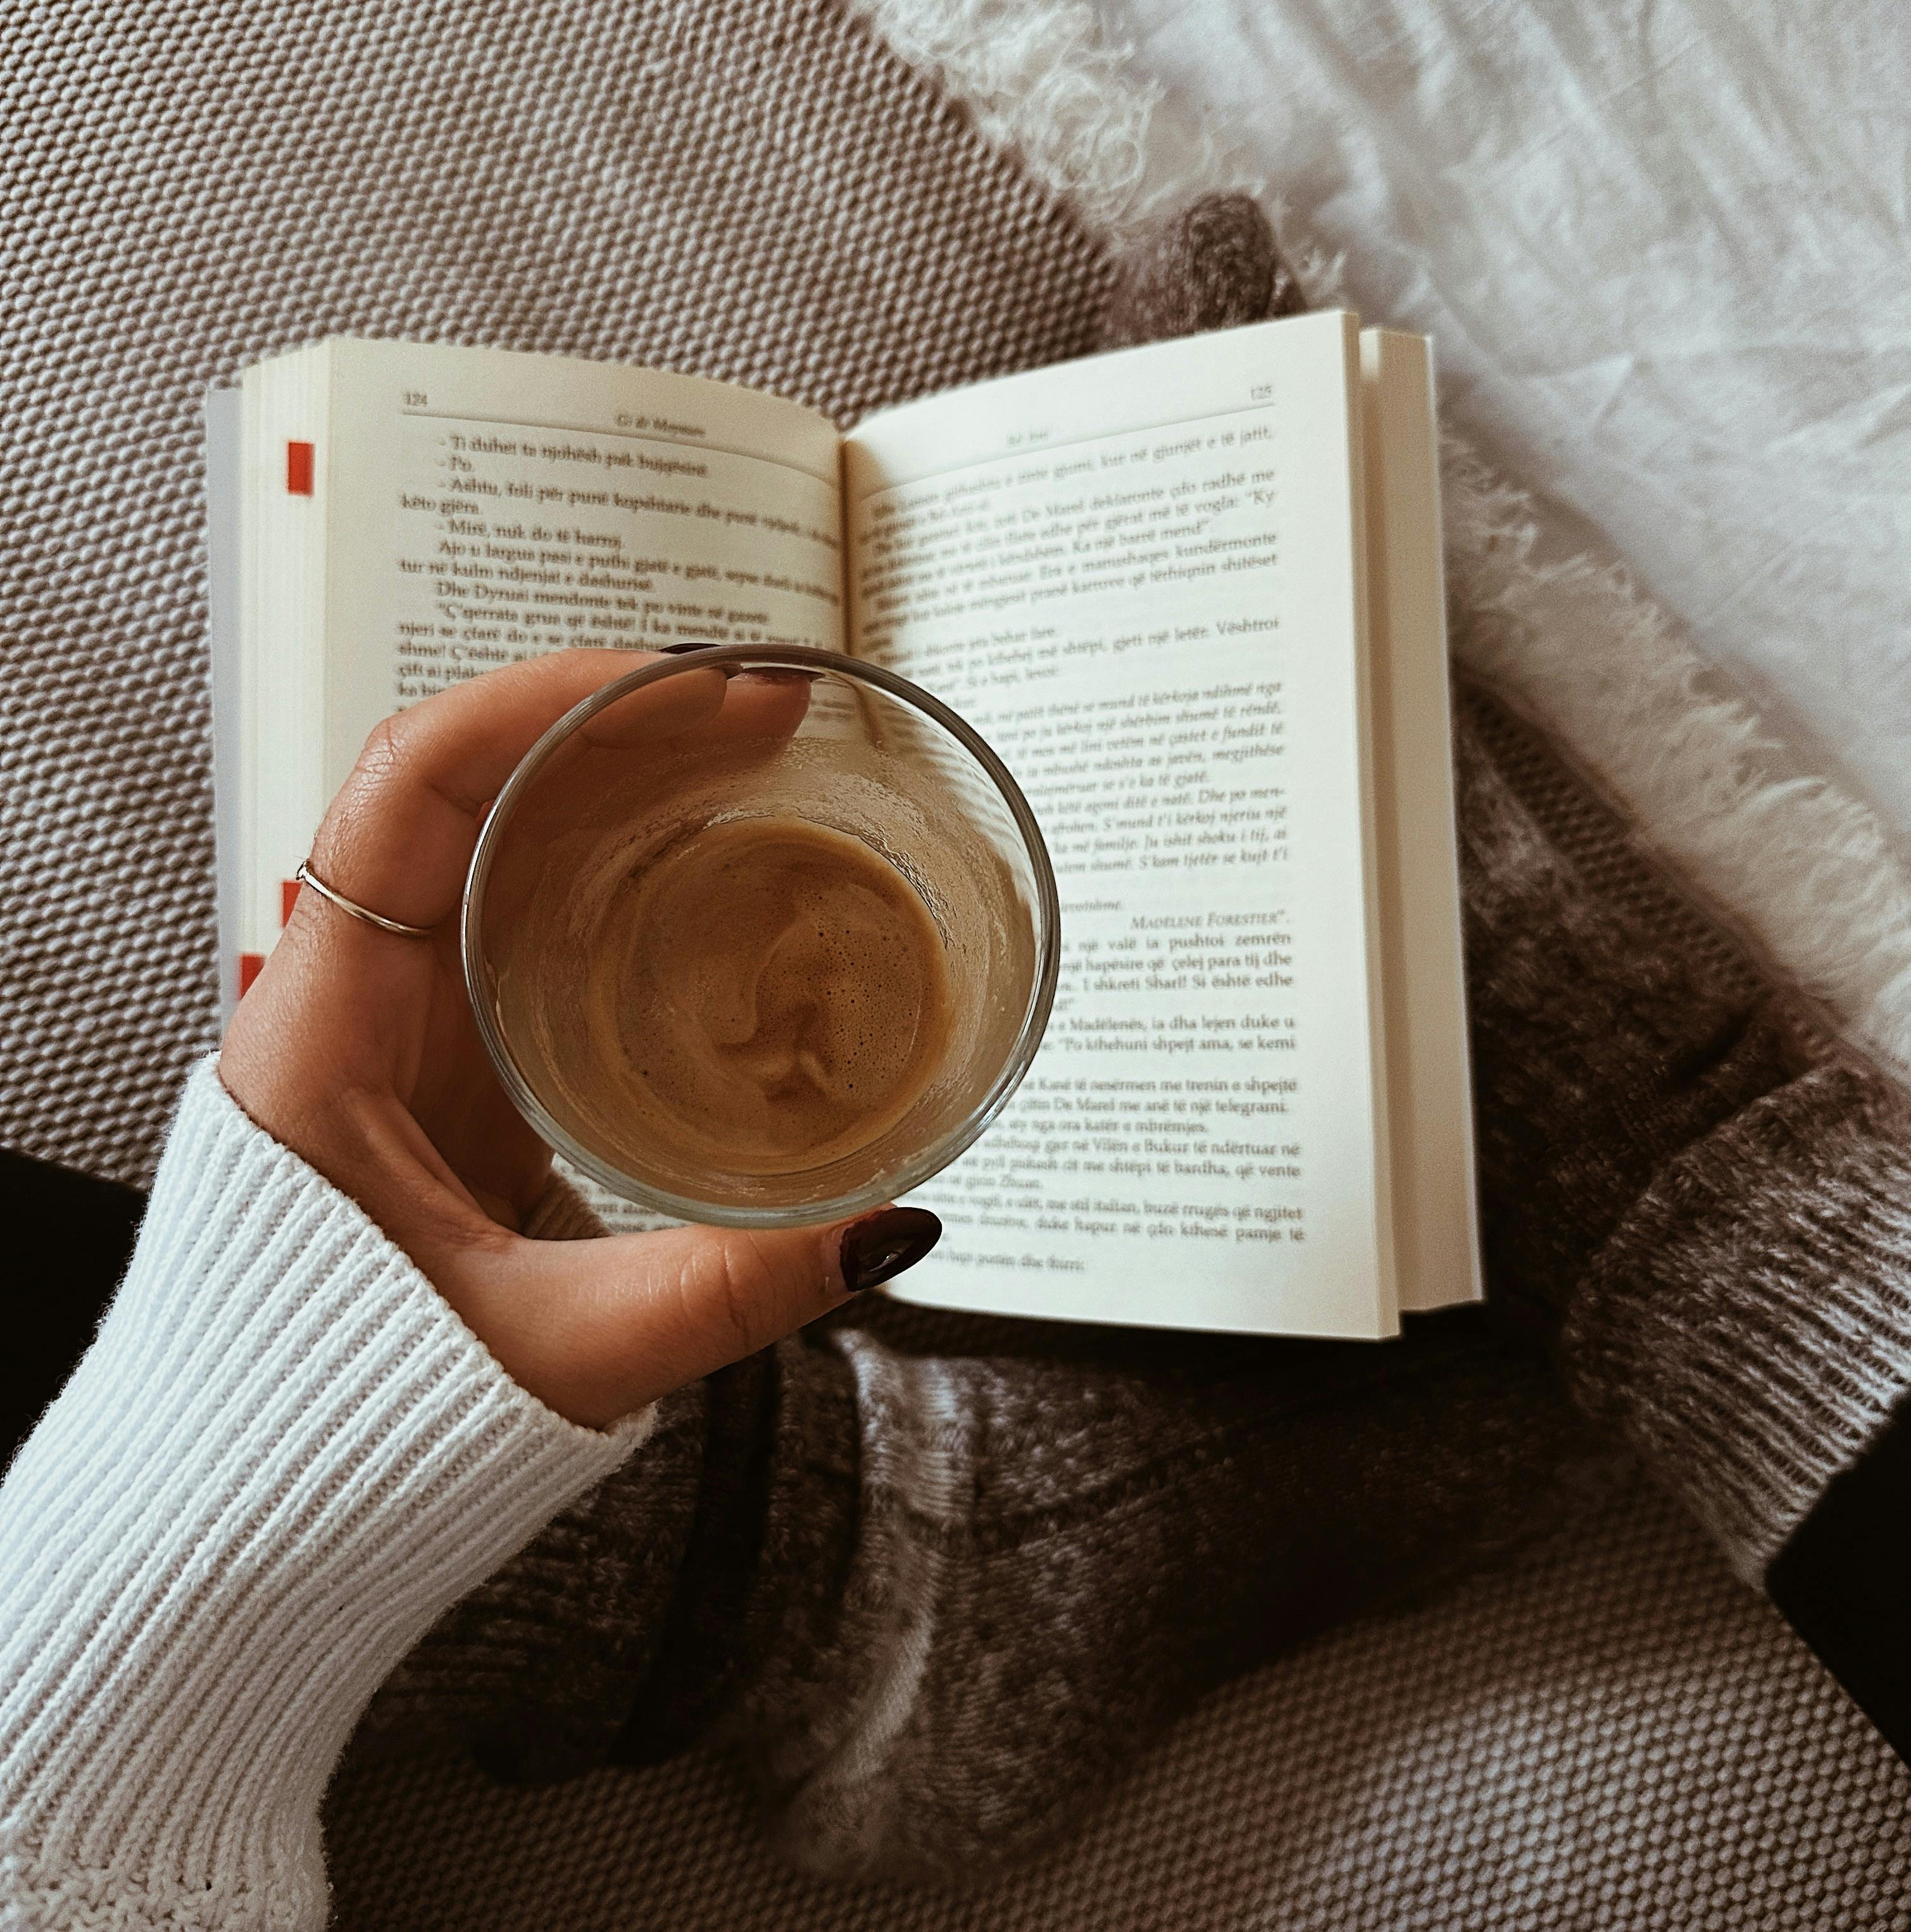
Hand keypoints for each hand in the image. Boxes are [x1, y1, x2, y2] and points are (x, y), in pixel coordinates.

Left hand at [220, 649, 938, 1428]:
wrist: (257, 1488)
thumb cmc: (344, 1422)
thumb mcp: (553, 1349)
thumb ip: (724, 1289)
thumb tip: (887, 1225)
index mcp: (327, 1035)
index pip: (412, 789)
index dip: (548, 705)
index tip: (690, 688)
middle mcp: (348, 997)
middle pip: (473, 785)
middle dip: (622, 722)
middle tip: (768, 712)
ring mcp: (395, 1019)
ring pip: (500, 839)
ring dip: (620, 779)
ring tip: (751, 753)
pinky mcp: (441, 1053)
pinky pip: (523, 912)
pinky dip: (613, 862)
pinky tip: (703, 857)